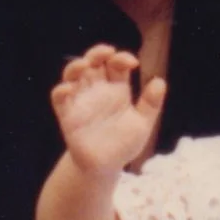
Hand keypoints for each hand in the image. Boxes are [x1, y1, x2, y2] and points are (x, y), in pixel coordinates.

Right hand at [50, 44, 164, 178]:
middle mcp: (97, 90)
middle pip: (93, 62)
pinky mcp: (68, 115)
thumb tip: (160, 81)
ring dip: (76, 65)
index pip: (116, 64)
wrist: (105, 167)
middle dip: (98, 52)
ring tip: (84, 64)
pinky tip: (69, 88)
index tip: (132, 63)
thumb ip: (150, 104)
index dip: (122, 58)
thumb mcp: (142, 124)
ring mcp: (81, 101)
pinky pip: (59, 98)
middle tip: (107, 52)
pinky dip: (61, 90)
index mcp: (117, 89)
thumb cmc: (123, 144)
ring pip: (73, 74)